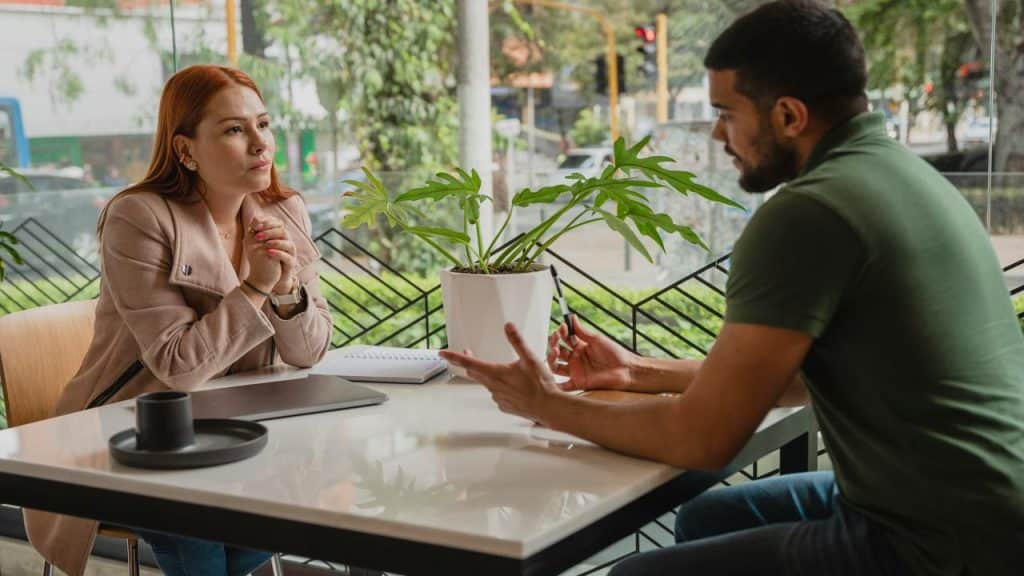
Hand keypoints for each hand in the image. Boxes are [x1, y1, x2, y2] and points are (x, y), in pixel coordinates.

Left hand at [250, 216, 297, 293]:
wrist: (265, 276)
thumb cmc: (262, 257)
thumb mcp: (256, 244)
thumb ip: (256, 231)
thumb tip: (254, 218)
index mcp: (279, 235)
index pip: (278, 223)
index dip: (268, 223)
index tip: (255, 226)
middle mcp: (287, 242)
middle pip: (283, 231)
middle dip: (270, 232)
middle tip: (257, 236)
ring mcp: (290, 253)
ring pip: (289, 243)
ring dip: (276, 242)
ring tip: (265, 245)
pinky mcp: (291, 263)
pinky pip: (288, 257)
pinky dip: (279, 254)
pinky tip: (269, 253)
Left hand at [439, 322, 561, 424]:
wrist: (549, 407)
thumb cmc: (540, 384)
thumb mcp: (529, 358)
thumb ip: (517, 341)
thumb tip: (508, 326)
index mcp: (496, 373)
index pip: (469, 363)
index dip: (453, 357)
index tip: (442, 353)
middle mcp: (493, 387)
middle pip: (474, 373)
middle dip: (470, 363)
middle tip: (468, 354)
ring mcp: (498, 398)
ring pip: (487, 384)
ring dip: (489, 376)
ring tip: (505, 372)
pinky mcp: (504, 406)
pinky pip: (498, 394)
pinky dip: (501, 388)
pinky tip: (515, 387)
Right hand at [546, 315, 636, 391]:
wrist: (626, 369)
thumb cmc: (614, 353)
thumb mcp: (597, 339)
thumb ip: (582, 331)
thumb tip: (571, 317)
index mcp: (580, 347)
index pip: (564, 339)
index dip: (561, 332)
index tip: (562, 327)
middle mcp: (575, 359)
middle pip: (557, 351)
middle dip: (554, 343)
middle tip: (556, 338)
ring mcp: (575, 371)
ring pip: (555, 366)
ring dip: (551, 359)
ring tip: (556, 352)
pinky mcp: (578, 383)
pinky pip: (563, 386)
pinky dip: (555, 386)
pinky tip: (549, 379)